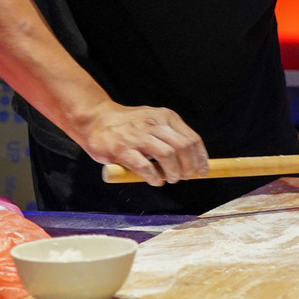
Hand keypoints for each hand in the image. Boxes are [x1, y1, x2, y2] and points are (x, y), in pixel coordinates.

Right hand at [77, 102, 207, 185]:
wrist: (95, 119)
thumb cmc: (129, 125)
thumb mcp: (154, 121)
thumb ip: (171, 136)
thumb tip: (193, 161)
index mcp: (166, 117)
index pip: (192, 139)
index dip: (200, 158)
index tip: (203, 171)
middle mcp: (154, 124)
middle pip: (183, 147)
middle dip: (189, 166)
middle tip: (185, 177)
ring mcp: (137, 136)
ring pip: (167, 155)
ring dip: (173, 172)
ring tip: (171, 179)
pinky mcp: (121, 150)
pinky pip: (144, 166)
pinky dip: (154, 177)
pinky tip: (155, 181)